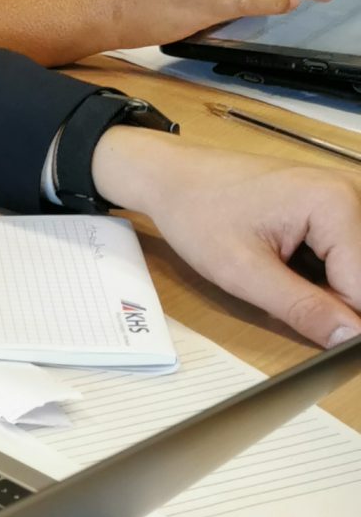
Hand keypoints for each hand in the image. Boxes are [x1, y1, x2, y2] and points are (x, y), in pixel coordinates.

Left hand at [90, 130, 360, 348]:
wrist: (174, 177)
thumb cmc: (198, 214)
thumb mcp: (245, 273)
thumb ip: (303, 309)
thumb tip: (350, 339)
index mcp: (336, 204)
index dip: (340, 320)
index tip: (307, 328)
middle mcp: (352, 192)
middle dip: (332, 300)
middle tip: (279, 292)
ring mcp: (347, 194)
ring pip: (355, 267)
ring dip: (328, 288)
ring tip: (278, 273)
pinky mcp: (337, 203)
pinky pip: (346, 253)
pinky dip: (323, 271)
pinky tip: (287, 261)